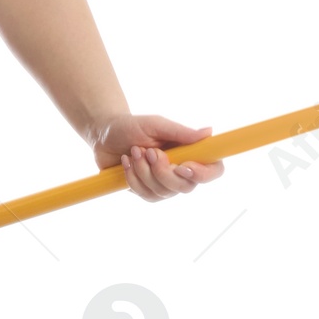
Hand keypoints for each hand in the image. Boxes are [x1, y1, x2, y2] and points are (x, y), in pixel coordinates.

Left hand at [90, 112, 224, 201]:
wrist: (105, 136)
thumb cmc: (132, 126)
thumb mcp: (155, 124)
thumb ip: (181, 132)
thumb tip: (209, 132)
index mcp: (190, 153)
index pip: (213, 170)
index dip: (203, 174)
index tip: (183, 166)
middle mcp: (181, 172)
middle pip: (186, 187)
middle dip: (163, 171)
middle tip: (148, 151)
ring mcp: (164, 185)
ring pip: (162, 191)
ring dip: (143, 170)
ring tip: (134, 151)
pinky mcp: (146, 192)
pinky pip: (144, 194)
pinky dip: (132, 177)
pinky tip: (126, 162)